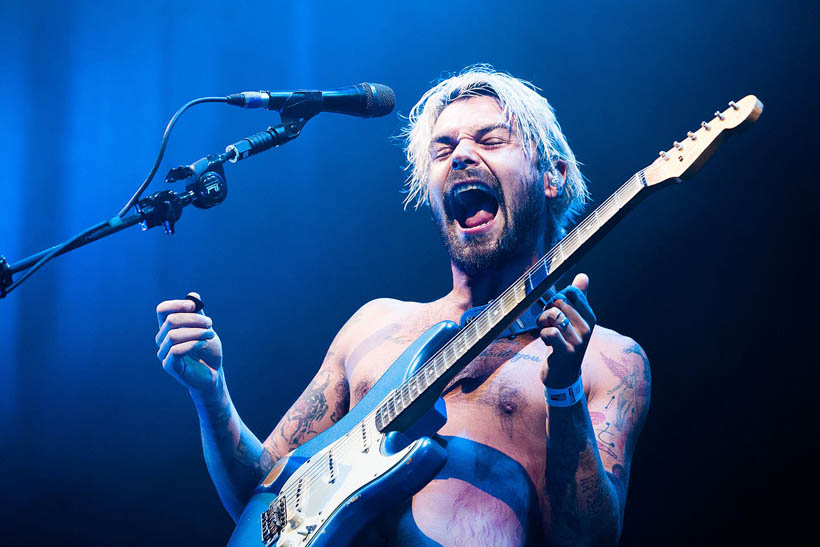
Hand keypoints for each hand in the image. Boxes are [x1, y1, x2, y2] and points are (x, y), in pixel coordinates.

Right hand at [155, 292, 222, 396]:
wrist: (214, 373)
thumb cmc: (208, 350)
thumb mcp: (205, 328)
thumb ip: (198, 313)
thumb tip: (193, 294)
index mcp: (168, 327)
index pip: (162, 310)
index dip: (176, 304)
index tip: (193, 305)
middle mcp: (162, 339)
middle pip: (171, 320)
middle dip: (194, 319)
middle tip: (210, 324)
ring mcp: (164, 353)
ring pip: (173, 335)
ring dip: (196, 332)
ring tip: (210, 334)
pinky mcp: (169, 366)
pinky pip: (175, 351)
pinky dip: (192, 344)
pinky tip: (204, 344)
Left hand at [538, 273, 596, 387]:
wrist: (563, 375)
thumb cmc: (565, 343)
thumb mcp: (573, 320)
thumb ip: (579, 298)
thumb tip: (583, 276)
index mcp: (589, 317)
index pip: (571, 291)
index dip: (557, 297)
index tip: (556, 309)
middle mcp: (587, 327)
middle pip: (560, 302)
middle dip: (547, 310)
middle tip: (548, 322)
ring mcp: (578, 341)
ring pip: (554, 315)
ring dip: (543, 322)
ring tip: (545, 330)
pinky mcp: (566, 352)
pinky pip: (550, 332)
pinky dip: (542, 335)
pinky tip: (546, 342)